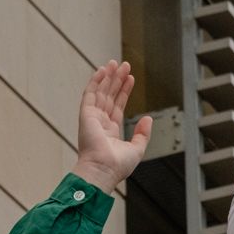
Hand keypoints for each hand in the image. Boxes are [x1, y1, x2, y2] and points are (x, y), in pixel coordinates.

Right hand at [72, 60, 148, 189]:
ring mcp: (92, 118)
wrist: (103, 169)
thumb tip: (148, 119)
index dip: (124, 91)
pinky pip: (90, 94)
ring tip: (116, 63)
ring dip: (108, 77)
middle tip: (124, 65)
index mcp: (110, 132)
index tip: (130, 79)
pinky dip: (95, 81)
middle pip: (109, 96)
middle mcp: (100, 123)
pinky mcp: (85, 115)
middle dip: (117, 80)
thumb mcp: (137, 149)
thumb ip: (143, 133)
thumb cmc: (117, 166)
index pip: (117, 106)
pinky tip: (103, 70)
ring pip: (100, 92)